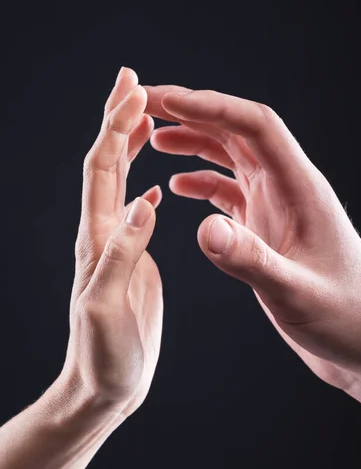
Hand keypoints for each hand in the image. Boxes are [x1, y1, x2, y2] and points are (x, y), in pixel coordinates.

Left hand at [62, 68, 162, 416]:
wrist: (102, 386)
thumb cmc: (105, 357)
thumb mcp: (110, 308)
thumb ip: (123, 255)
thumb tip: (143, 200)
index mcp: (98, 241)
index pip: (103, 171)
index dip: (115, 128)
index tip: (133, 91)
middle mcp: (102, 235)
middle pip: (105, 165)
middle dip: (117, 119)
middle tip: (132, 82)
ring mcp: (116, 247)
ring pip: (117, 184)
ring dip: (128, 146)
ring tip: (143, 117)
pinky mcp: (130, 262)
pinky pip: (133, 214)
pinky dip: (141, 187)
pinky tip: (154, 184)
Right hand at [144, 85, 360, 400]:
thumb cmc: (346, 316)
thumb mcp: (295, 292)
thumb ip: (250, 260)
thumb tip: (203, 229)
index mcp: (301, 189)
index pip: (256, 127)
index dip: (211, 107)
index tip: (166, 101)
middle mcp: (288, 189)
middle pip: (238, 133)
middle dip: (193, 114)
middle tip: (147, 107)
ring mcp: (277, 207)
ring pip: (232, 159)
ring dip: (195, 144)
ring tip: (154, 139)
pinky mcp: (268, 228)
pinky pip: (230, 193)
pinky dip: (203, 183)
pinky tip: (179, 187)